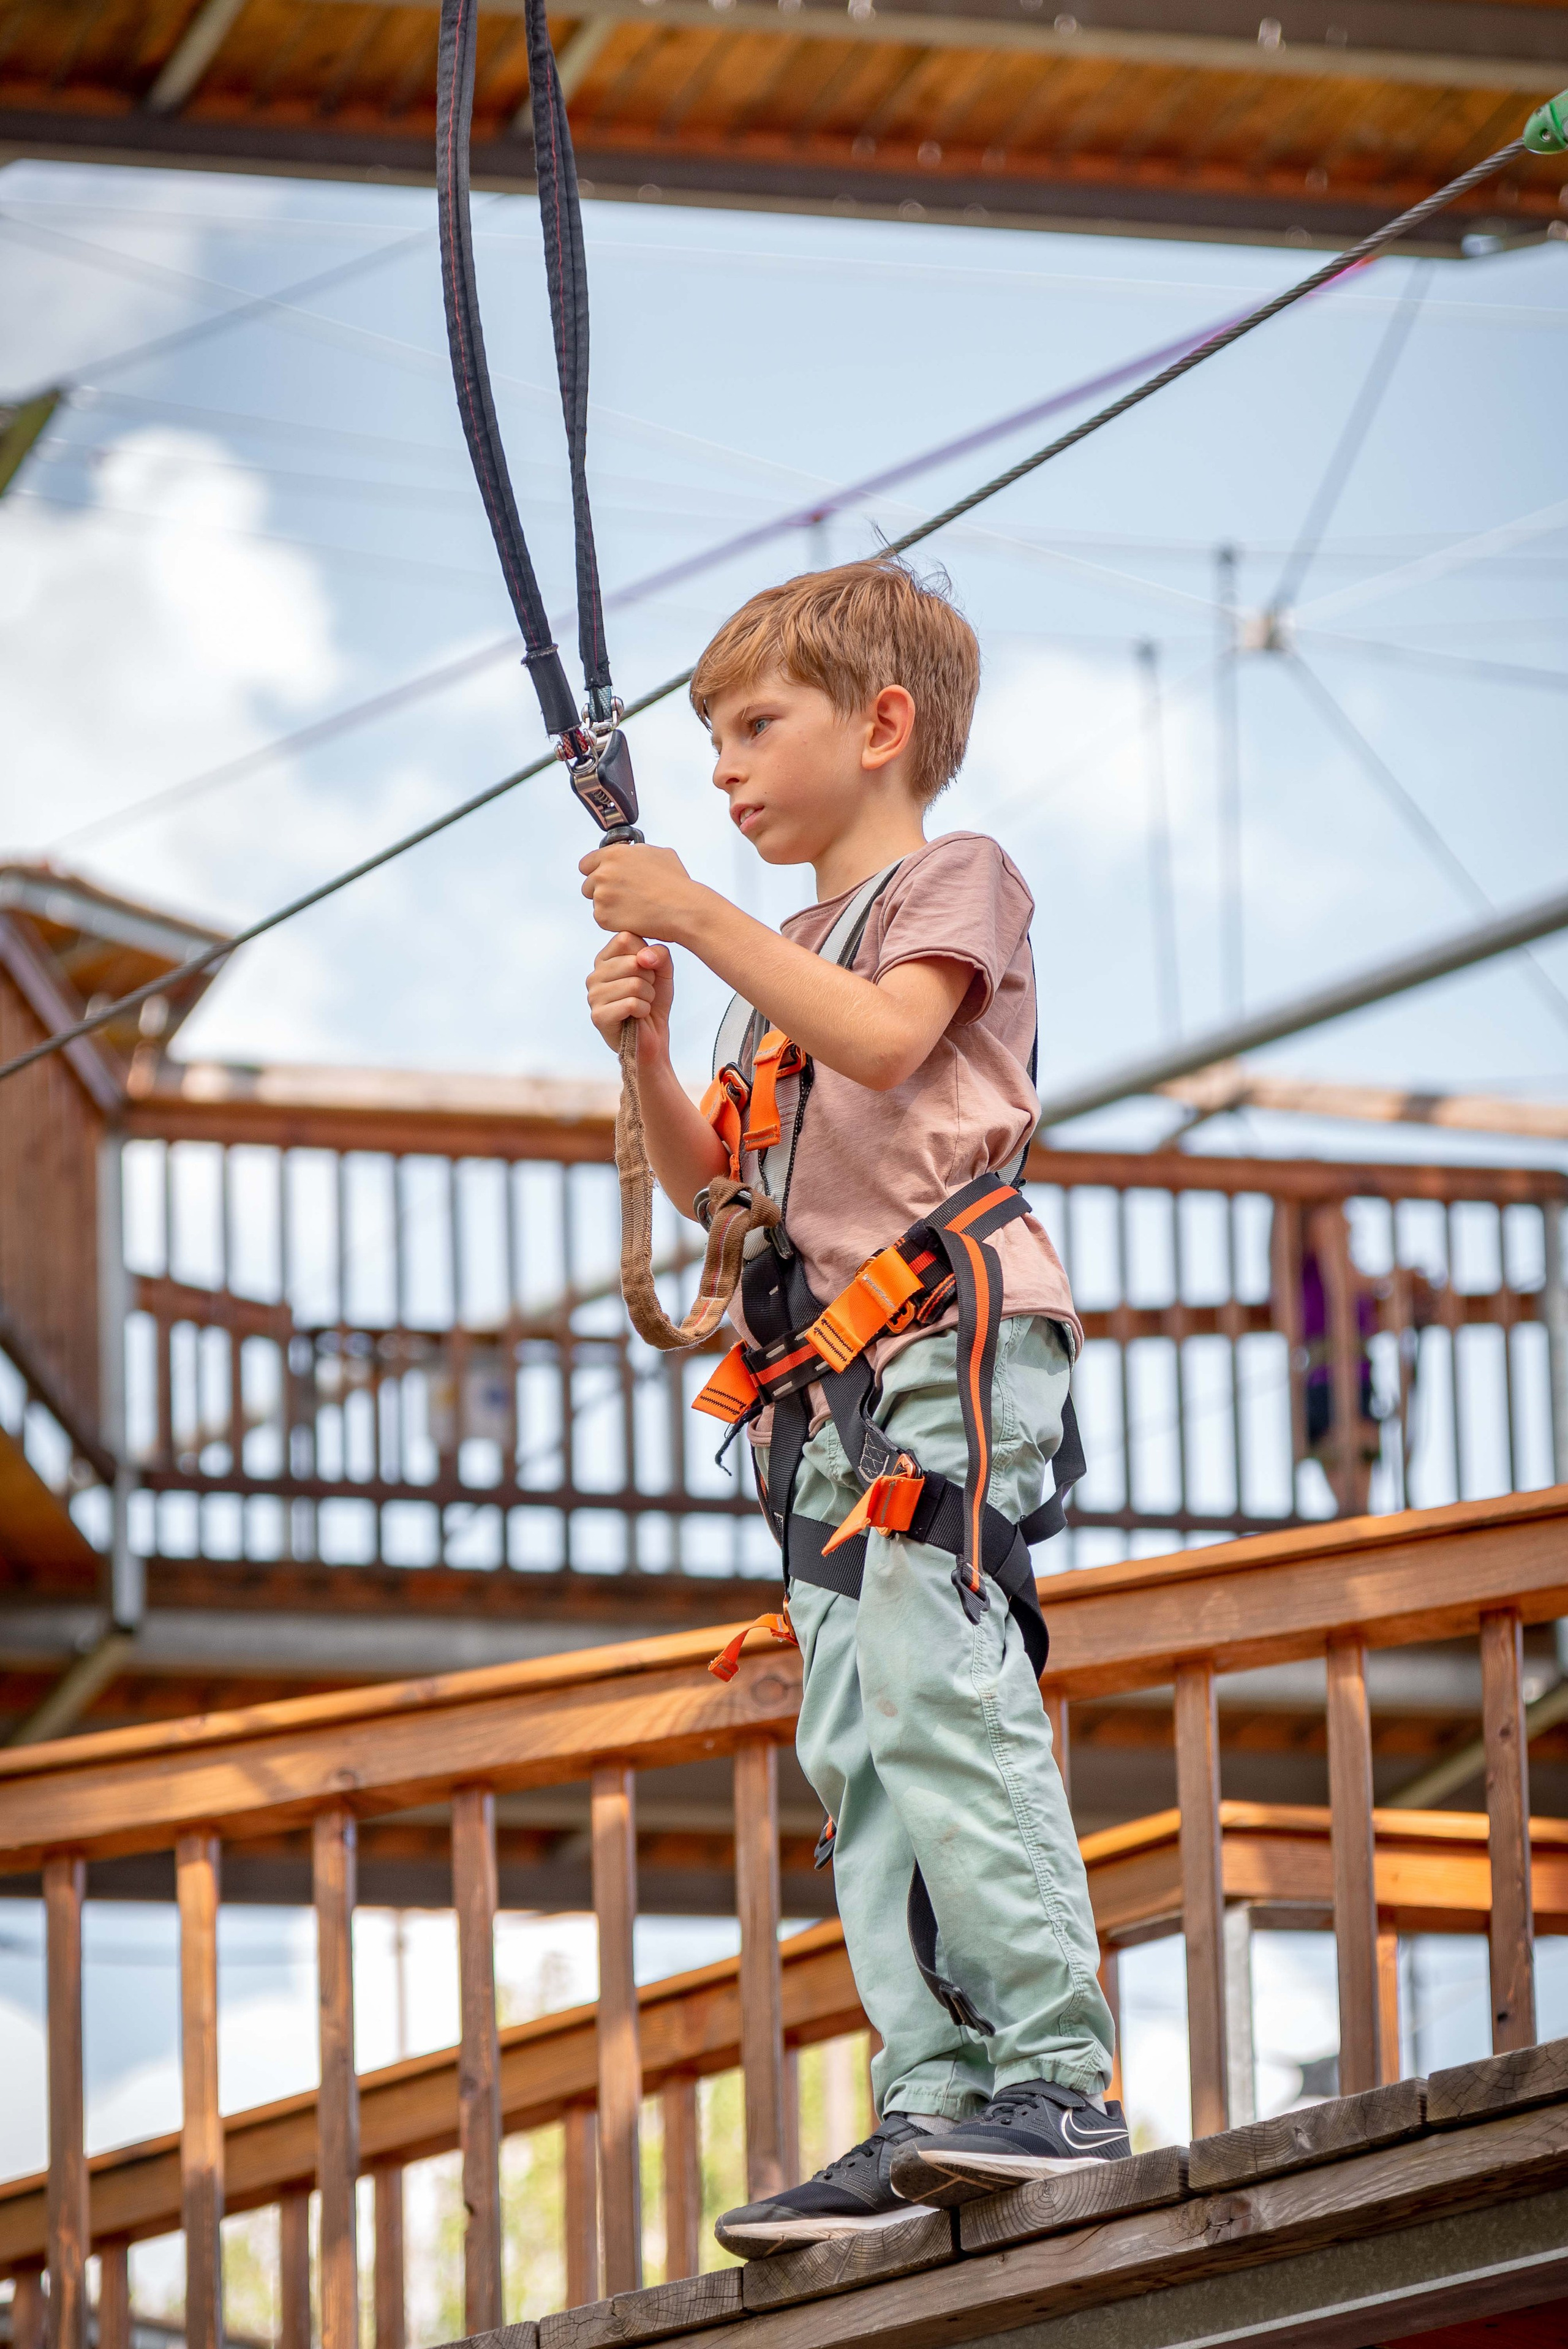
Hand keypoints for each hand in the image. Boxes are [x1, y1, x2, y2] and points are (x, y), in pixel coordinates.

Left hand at [579, 842, 703, 941]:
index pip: (586, 864)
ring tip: (633, 907)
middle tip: (624, 897)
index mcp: (614, 854)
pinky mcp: (603, 917)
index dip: (597, 871)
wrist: (683, 909)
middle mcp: (603, 873)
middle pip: (588, 885)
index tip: (606, 879)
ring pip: (596, 902)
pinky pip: (602, 919)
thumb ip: (637, 852)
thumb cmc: (676, 883)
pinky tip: (633, 917)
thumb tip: (634, 853)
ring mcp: (601, 896)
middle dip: (603, 890)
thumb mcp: (660, 853)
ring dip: (609, 906)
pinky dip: (614, 921)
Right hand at [586, 931, 673, 1059]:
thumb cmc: (654, 1001)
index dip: (646, 954)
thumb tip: (644, 957)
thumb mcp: (663, 971)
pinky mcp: (598, 1016)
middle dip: (650, 979)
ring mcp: (593, 996)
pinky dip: (643, 1010)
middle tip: (645, 992)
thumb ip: (659, 954)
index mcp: (605, 959)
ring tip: (641, 1005)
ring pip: (634, 984)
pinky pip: (631, 1003)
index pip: (626, 938)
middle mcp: (594, 975)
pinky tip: (637, 1016)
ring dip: (648, 997)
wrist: (653, 1037)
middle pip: (633, 962)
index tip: (647, 971)